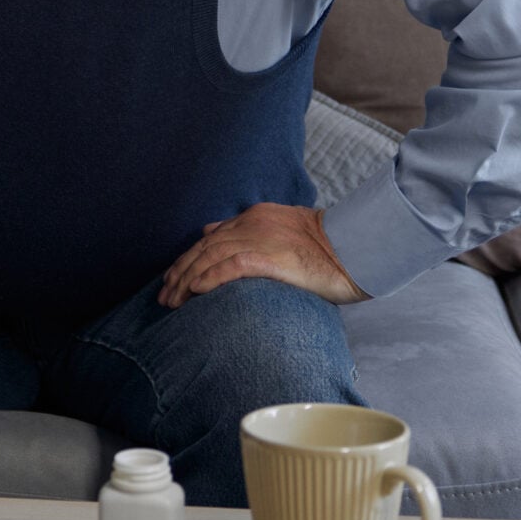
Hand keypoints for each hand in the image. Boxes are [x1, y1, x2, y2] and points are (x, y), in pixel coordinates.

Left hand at [157, 203, 366, 309]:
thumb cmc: (325, 248)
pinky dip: (209, 278)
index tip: (173, 278)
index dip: (188, 259)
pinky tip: (194, 291)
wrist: (356, 248)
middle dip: (180, 272)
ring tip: (173, 301)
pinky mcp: (270, 257)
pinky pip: (231, 267)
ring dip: (187, 280)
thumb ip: (249, 232)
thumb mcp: (282, 231)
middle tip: (164, 296)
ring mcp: (261, 239)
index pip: (210, 239)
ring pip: (211, 257)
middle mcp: (252, 224)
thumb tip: (211, 233)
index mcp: (255, 217)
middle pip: (204, 248)